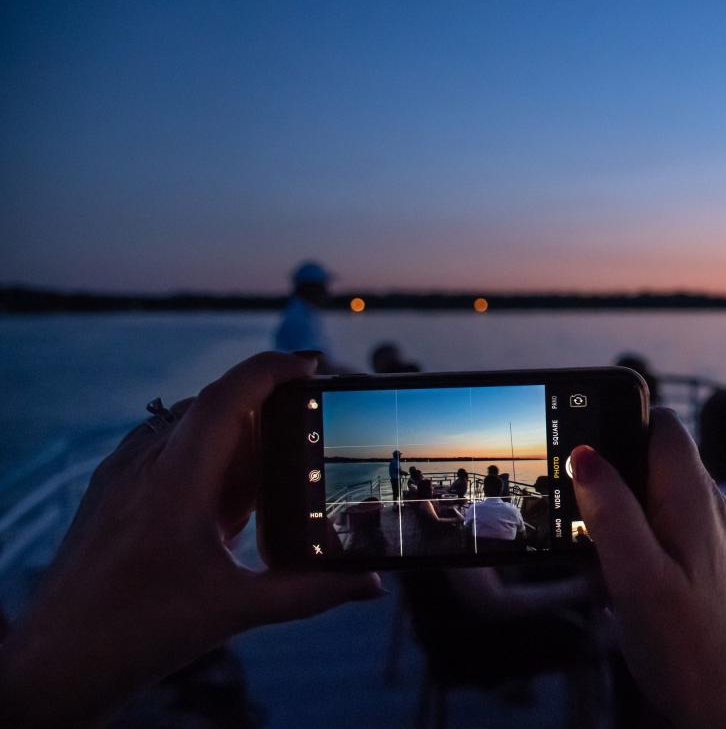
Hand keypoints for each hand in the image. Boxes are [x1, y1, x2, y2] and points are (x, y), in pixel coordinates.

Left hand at [0, 352, 383, 726]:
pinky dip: (199, 461)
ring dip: (229, 443)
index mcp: (175, 482)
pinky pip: (162, 449)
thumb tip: (368, 583)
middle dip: (263, 417)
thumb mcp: (235, 610)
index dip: (273, 369)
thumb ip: (308, 592)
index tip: (312, 363)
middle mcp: (143, 465)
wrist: (57, 662)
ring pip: (188, 428)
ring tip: (250, 499)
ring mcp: (120, 474)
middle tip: (298, 446)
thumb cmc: (138, 634)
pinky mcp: (107, 490)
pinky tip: (212, 511)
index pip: (227, 396)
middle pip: (214, 408)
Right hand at [571, 409, 725, 728]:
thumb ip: (612, 512)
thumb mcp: (637, 577)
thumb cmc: (690, 652)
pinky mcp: (709, 569)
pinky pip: (662, 539)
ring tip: (601, 571)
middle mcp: (712, 511)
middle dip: (610, 485)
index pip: (663, 425)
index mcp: (696, 500)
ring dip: (617, 526)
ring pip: (653, 504)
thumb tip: (586, 453)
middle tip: (581, 526)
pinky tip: (619, 593)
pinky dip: (633, 554)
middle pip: (652, 462)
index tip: (579, 446)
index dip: (620, 422)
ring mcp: (713, 541)